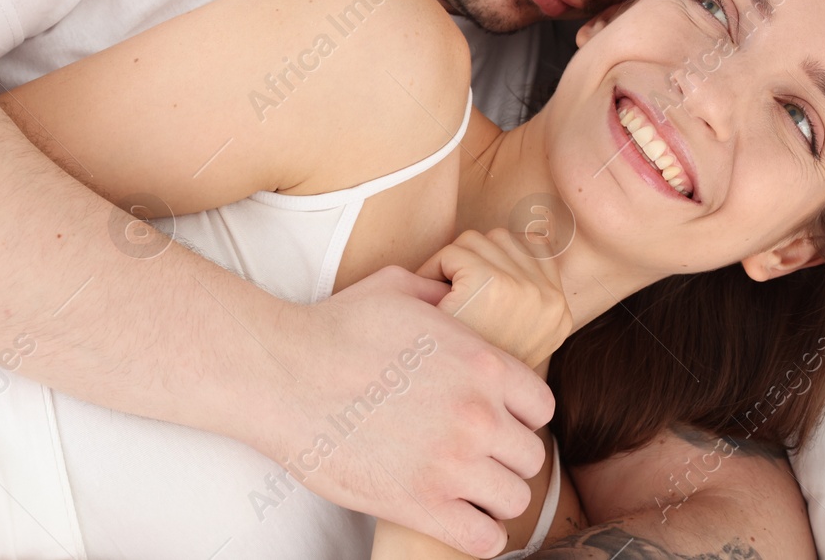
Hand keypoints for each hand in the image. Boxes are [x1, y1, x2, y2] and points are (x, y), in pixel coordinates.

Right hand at [261, 265, 554, 557]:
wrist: (282, 375)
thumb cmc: (332, 329)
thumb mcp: (397, 289)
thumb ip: (441, 295)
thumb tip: (457, 297)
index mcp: (482, 364)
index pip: (542, 407)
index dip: (519, 415)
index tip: (496, 419)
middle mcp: (478, 416)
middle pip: (531, 456)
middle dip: (506, 457)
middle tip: (476, 455)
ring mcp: (452, 464)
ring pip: (515, 500)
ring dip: (493, 496)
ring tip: (465, 489)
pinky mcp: (420, 505)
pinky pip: (484, 540)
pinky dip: (477, 534)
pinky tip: (456, 519)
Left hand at [417, 229, 572, 370]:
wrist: (443, 409)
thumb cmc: (464, 373)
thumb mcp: (509, 338)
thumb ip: (521, 297)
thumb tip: (514, 238)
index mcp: (560, 313)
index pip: (533, 246)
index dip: (494, 261)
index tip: (474, 292)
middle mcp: (551, 300)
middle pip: (503, 240)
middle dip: (471, 261)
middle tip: (453, 300)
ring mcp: (525, 292)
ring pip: (477, 242)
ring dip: (451, 266)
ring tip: (445, 305)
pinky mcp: (491, 286)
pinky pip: (453, 254)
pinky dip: (434, 272)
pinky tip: (435, 307)